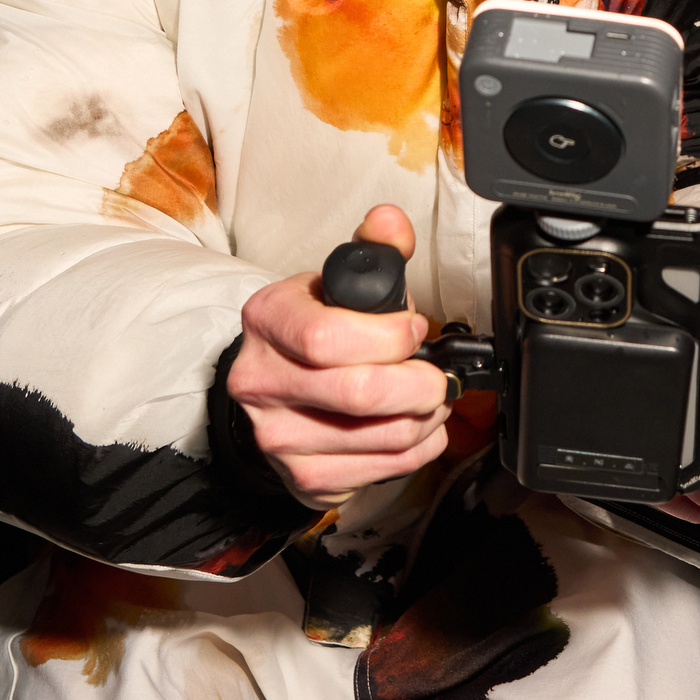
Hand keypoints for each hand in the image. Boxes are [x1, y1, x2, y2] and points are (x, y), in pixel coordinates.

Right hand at [227, 203, 450, 506]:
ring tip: (433, 398)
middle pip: (359, 393)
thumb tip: (391, 221)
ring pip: (381, 437)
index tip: (414, 330)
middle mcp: (262, 381)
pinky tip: (419, 426)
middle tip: (437, 374)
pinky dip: (420, 449)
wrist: (272, 392)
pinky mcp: (304, 477)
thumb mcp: (337, 281)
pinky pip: (382, 470)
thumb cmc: (314, 331)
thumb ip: (375, 250)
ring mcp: (279, 436)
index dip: (389, 336)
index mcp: (267, 319)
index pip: (327, 338)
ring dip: (427, 418)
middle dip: (420, 383)